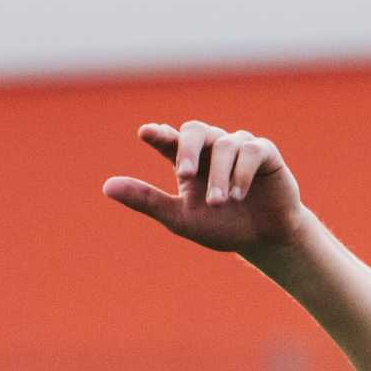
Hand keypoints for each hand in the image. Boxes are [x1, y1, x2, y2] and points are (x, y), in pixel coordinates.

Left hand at [102, 121, 309, 260]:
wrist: (263, 240)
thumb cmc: (221, 226)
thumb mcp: (179, 217)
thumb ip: (147, 200)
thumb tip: (106, 186)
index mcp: (188, 162)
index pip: (169, 141)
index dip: (158, 134)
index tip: (145, 133)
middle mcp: (212, 149)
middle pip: (195, 130)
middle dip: (188, 149)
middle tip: (183, 174)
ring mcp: (239, 147)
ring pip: (224, 145)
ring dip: (219, 177)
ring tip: (218, 203)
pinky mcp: (264, 153)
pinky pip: (251, 151)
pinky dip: (241, 173)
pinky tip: (238, 195)